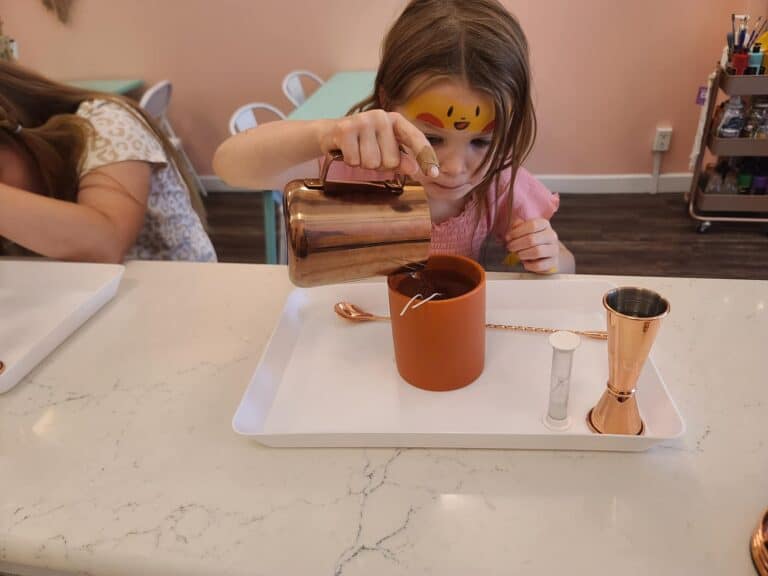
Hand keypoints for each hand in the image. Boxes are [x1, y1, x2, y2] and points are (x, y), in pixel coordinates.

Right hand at [319, 110, 438, 177]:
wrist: (330, 133)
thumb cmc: (364, 143)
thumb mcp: (385, 151)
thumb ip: (402, 160)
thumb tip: (414, 168)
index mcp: (396, 121)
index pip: (416, 139)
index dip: (426, 157)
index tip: (434, 174)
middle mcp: (381, 116)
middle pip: (391, 161)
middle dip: (380, 165)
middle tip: (369, 154)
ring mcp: (363, 121)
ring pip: (372, 163)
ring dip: (364, 164)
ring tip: (358, 152)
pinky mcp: (345, 130)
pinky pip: (355, 161)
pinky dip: (351, 162)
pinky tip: (347, 151)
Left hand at [505, 218, 559, 273]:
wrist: (547, 253)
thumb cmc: (532, 239)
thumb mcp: (524, 230)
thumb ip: (517, 228)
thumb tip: (510, 234)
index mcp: (544, 224)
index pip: (532, 225)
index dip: (517, 232)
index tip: (508, 238)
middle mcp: (551, 236)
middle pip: (532, 239)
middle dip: (517, 244)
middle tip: (510, 248)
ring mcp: (554, 249)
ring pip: (537, 252)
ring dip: (522, 254)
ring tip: (518, 255)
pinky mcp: (553, 262)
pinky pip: (539, 265)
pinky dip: (529, 265)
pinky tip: (525, 263)